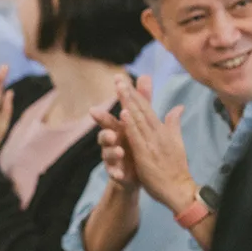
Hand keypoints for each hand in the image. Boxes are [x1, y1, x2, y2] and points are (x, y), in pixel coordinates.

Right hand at [91, 74, 150, 192]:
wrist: (138, 172)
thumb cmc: (137, 143)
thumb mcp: (142, 120)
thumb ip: (143, 100)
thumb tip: (146, 76)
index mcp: (121, 128)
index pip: (117, 113)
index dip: (117, 101)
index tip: (116, 88)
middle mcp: (114, 141)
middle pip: (105, 133)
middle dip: (105, 129)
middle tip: (108, 127)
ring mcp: (113, 157)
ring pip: (108, 153)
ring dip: (112, 152)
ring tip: (119, 151)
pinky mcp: (116, 172)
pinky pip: (113, 172)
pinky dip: (115, 172)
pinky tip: (118, 174)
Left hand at [115, 76, 195, 214]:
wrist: (179, 189)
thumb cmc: (176, 167)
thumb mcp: (176, 141)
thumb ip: (174, 123)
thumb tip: (178, 107)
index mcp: (162, 130)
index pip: (147, 108)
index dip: (136, 94)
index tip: (125, 80)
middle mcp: (157, 133)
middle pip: (141, 109)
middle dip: (129, 93)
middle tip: (118, 78)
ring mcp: (151, 143)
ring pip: (138, 120)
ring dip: (128, 103)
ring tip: (119, 88)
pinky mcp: (146, 155)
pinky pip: (137, 138)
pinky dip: (131, 125)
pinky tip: (124, 114)